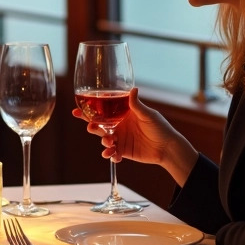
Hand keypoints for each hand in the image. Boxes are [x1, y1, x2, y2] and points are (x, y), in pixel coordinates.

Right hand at [72, 88, 198, 186]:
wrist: (168, 147)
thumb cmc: (160, 127)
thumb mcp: (148, 114)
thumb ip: (136, 105)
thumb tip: (133, 89)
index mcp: (122, 115)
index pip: (102, 111)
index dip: (89, 111)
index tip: (76, 110)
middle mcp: (118, 126)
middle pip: (99, 126)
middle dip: (92, 127)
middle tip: (92, 127)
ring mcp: (120, 139)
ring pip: (104, 141)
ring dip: (103, 142)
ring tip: (110, 143)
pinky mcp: (123, 152)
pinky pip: (112, 154)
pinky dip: (110, 155)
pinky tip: (113, 155)